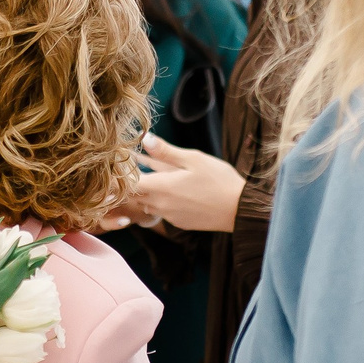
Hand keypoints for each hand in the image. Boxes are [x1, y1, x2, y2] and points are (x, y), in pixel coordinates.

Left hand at [124, 137, 246, 233]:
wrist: (240, 209)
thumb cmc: (219, 181)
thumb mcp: (193, 159)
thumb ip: (166, 151)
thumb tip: (145, 139)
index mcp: (161, 187)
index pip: (129, 184)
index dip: (123, 175)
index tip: (124, 164)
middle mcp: (161, 205)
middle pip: (136, 195)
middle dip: (134, 182)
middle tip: (137, 168)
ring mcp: (170, 216)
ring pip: (148, 203)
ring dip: (149, 192)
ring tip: (158, 176)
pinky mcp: (180, 223)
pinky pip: (163, 211)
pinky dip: (162, 201)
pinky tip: (175, 190)